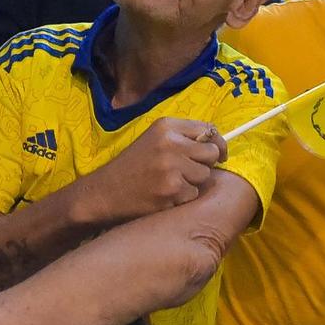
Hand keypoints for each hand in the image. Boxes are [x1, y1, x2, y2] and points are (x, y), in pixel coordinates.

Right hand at [77, 118, 225, 222]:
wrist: (105, 191)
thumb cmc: (133, 166)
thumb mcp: (154, 140)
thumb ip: (183, 138)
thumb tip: (218, 145)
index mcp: (166, 126)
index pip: (208, 129)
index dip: (217, 143)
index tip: (219, 153)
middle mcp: (170, 143)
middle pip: (211, 153)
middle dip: (204, 164)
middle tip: (185, 172)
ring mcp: (172, 167)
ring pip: (204, 176)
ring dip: (192, 183)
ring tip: (169, 183)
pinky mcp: (172, 189)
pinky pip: (193, 194)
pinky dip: (182, 198)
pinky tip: (164, 195)